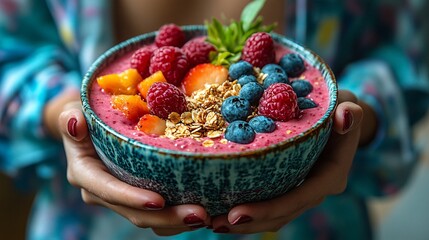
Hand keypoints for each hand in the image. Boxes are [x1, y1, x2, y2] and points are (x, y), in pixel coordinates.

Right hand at [57, 99, 210, 235]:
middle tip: (200, 214)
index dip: (132, 199)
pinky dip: (178, 216)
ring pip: (149, 219)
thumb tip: (74, 121)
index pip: (109, 191)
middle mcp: (102, 192)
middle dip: (167, 217)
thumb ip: (69, 118)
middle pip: (135, 213)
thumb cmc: (84, 115)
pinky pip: (158, 214)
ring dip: (177, 222)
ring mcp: (121, 198)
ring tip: (207, 216)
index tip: (160, 201)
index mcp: (86, 175)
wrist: (88, 127)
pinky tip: (204, 210)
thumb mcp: (73, 112)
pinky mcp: (136, 197)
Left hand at [210, 90, 364, 233]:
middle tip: (215, 223)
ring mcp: (302, 190)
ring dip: (245, 223)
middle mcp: (316, 189)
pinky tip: (221, 207)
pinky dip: (249, 208)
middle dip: (250, 222)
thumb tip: (345, 116)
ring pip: (275, 216)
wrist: (341, 118)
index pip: (299, 197)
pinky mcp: (290, 186)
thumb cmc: (340, 107)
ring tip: (212, 222)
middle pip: (282, 214)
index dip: (268, 208)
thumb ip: (350, 110)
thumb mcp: (347, 104)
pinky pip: (269, 203)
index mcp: (331, 175)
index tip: (236, 214)